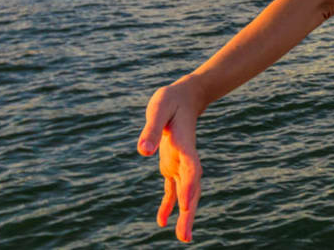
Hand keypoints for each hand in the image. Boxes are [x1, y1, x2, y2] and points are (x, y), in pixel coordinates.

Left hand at [138, 77, 204, 242]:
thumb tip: (142, 152)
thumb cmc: (170, 100)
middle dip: (189, 212)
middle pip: (191, 187)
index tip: (187, 204)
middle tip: (185, 237)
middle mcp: (185, 158)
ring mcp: (180, 163)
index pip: (190, 168)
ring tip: (183, 238)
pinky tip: (161, 221)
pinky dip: (168, 205)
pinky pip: (171, 189)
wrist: (184, 97)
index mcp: (184, 144)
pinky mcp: (172, 165)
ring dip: (184, 214)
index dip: (190, 186)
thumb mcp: (158, 108)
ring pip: (184, 192)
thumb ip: (150, 129)